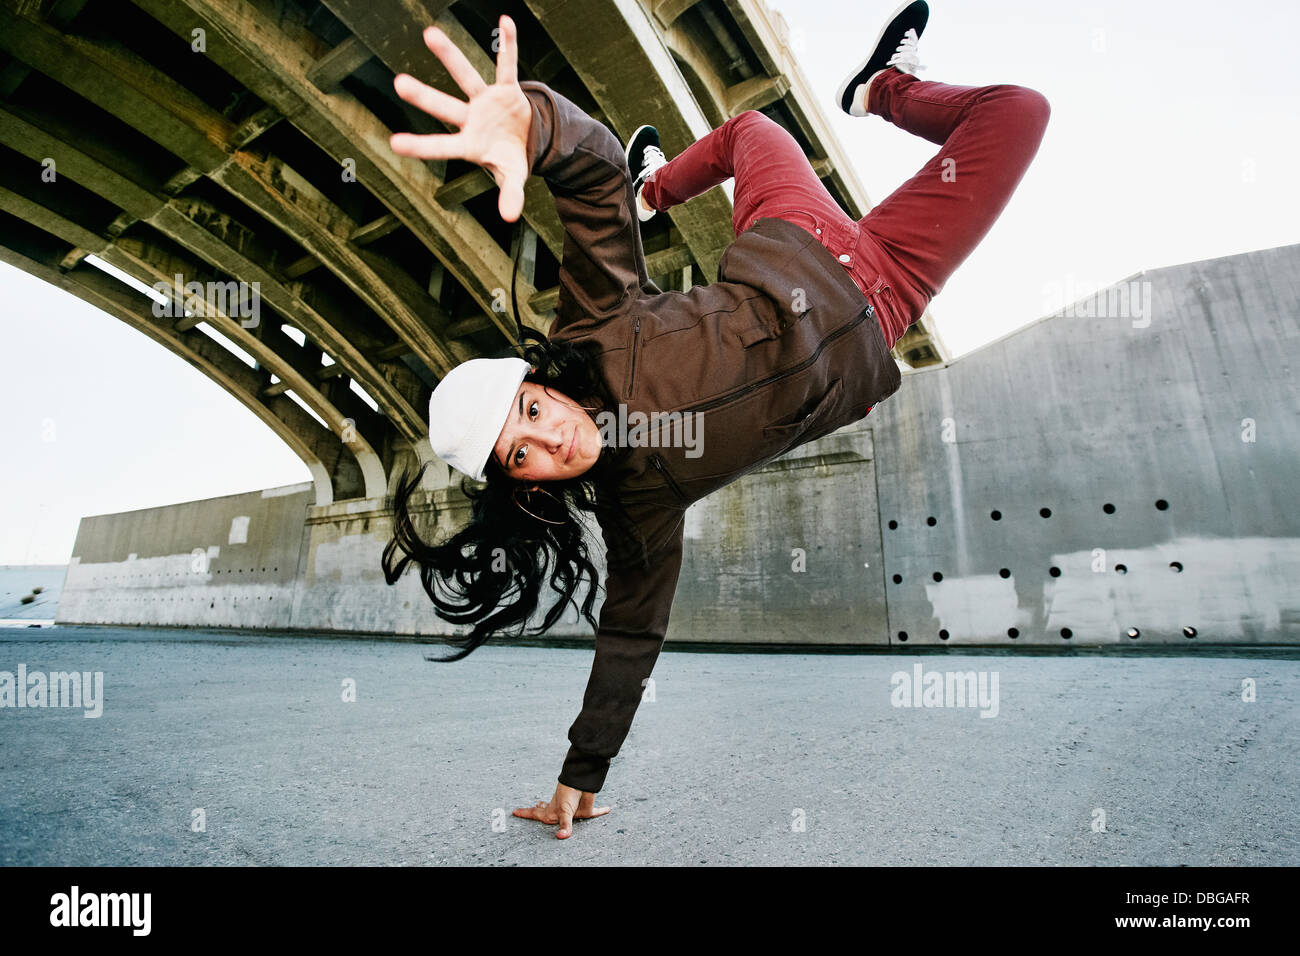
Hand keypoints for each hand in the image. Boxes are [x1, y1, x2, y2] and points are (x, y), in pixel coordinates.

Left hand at [389, 14, 530, 222]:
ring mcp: (486, 101)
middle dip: (425, 97)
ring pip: (466, 76)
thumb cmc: (510, 159)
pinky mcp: (506, 88)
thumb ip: (511, 195)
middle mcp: (471, 118)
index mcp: (469, 144)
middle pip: (445, 107)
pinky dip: (509, 44)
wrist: (528, 140)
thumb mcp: (513, 179)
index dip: (421, 145)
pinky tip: (505, 21)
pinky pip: (508, 64)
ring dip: (449, 57)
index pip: (441, 145)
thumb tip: (510, 217)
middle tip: (398, 83)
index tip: (394, 143)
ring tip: (430, 34)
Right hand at [513, 782, 610, 838]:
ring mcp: (572, 811)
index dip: (525, 813)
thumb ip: (565, 825)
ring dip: (564, 817)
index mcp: (552, 812)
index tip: (514, 811)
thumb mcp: (564, 811)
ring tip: (556, 816)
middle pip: (548, 815)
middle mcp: (561, 812)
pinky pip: (596, 812)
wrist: (583, 781)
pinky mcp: (586, 810)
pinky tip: (609, 808)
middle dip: (538, 812)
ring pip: (568, 817)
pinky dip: (602, 811)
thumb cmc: (569, 793)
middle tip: (531, 810)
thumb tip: (562, 837)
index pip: (536, 815)